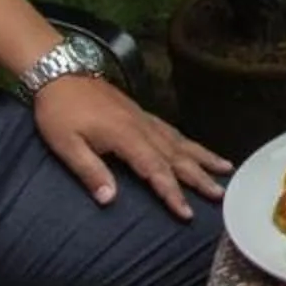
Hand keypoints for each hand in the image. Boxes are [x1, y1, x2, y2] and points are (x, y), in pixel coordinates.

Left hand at [31, 74, 230, 216]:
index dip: (171, 193)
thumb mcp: (66, 144)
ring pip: (180, 141)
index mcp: (125, 137)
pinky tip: (196, 149)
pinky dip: (189, 142)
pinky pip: (172, 131)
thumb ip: (89, 171)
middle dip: (199, 177)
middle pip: (176, 156)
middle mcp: (142, 128)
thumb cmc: (58, 111)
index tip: (187, 213)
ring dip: (203, 157)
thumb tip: (109, 200)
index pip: (155, 170)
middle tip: (220, 194)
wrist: (59, 72)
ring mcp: (144, 118)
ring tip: (226, 168)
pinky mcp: (140, 113)